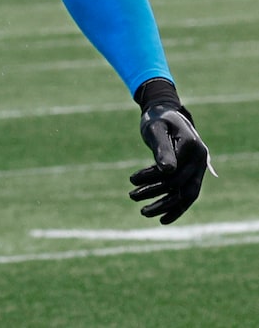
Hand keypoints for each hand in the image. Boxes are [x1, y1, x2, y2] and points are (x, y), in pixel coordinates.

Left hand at [129, 82, 210, 224]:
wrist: (165, 112)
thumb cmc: (156, 118)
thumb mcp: (155, 129)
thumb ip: (161, 148)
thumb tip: (167, 171)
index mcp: (192, 148)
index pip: (173, 171)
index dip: (152, 178)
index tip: (132, 179)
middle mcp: (200, 160)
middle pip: (180, 186)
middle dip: (156, 194)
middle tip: (132, 197)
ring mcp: (198, 168)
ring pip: (185, 195)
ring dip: (165, 205)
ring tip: (142, 211)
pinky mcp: (192, 173)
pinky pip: (187, 195)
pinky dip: (176, 207)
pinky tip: (163, 219)